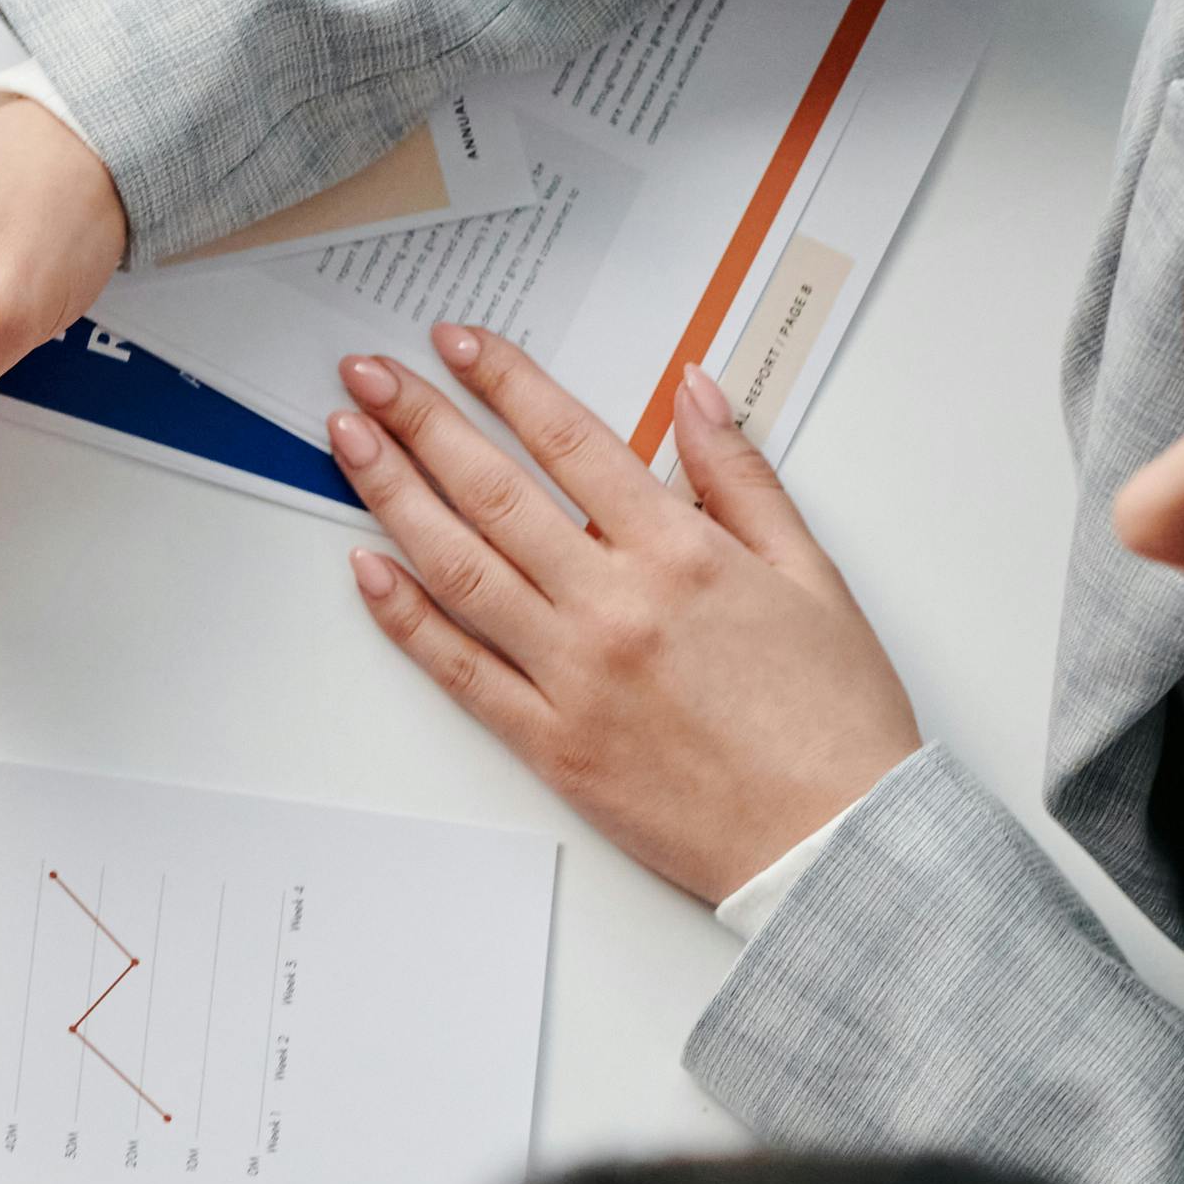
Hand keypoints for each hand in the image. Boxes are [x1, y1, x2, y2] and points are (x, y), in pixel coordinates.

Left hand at [329, 330, 921, 901]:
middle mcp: (615, 605)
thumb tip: (697, 391)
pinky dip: (405, 616)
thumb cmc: (832, 714)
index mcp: (682, 553)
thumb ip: (741, 477)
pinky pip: (460, 668)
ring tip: (347, 443)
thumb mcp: (811, 573)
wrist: (836, 839)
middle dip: (421, 421)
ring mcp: (573, 675)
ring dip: (393, 497)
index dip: (504, 383)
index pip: (571, 441)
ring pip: (460, 569)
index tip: (455, 344)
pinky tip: (366, 567)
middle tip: (365, 375)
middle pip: (495, 493)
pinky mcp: (549, 742)